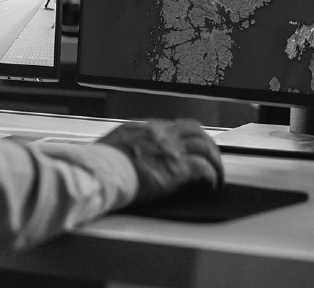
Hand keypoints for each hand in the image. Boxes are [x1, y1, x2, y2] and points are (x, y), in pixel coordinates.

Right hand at [98, 119, 223, 203]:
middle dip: (207, 145)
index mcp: (143, 128)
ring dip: (214, 162)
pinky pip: (204, 168)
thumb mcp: (111, 146)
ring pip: (205, 147)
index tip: (190, 149)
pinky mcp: (177, 168)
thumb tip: (129, 155)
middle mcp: (160, 134)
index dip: (186, 138)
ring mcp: (170, 149)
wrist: (98, 173)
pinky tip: (211, 186)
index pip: (174, 126)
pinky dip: (211, 177)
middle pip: (195, 132)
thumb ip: (126, 146)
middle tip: (211, 160)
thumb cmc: (97, 165)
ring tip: (216, 176)